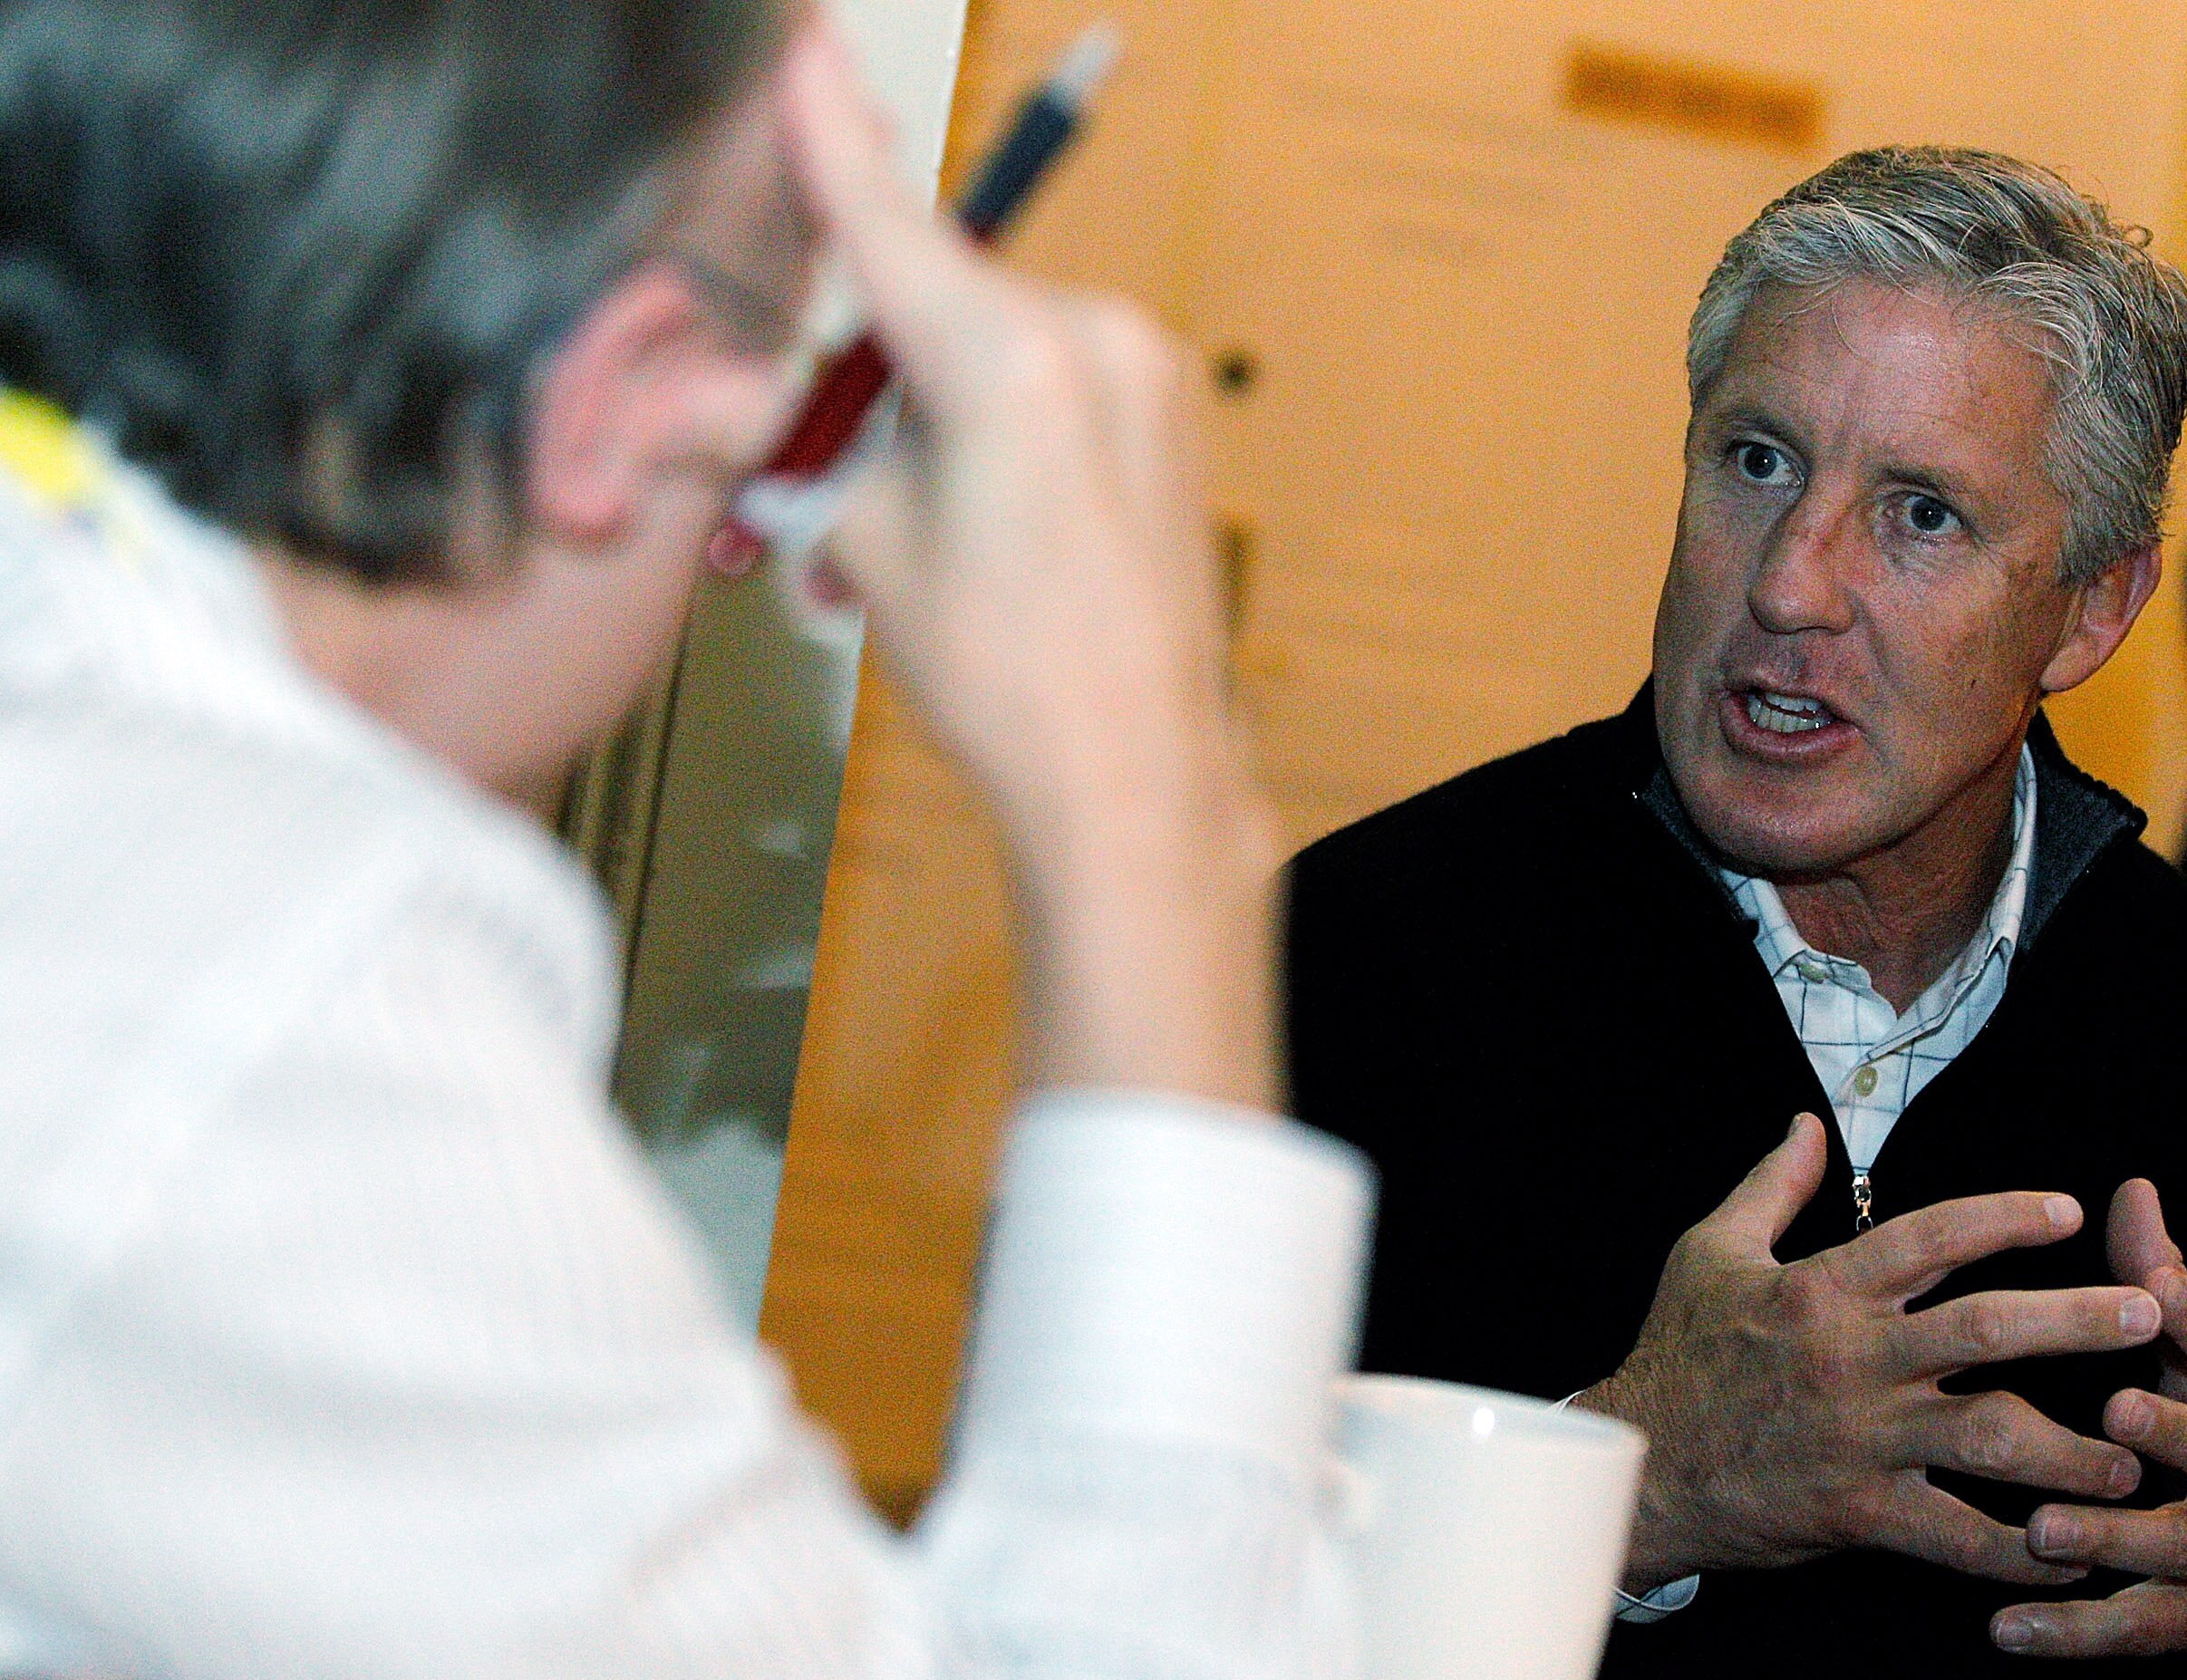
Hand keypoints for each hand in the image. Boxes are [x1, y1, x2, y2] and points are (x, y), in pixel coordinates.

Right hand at [780, 27, 1278, 1106]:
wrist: (1136, 773)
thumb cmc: (1015, 680)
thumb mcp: (866, 547)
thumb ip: (781, 443)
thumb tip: (688, 406)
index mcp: (1016, 363)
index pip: (889, 225)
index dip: (830, 139)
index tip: (808, 53)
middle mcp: (1098, 345)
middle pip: (935, 303)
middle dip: (873, 379)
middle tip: (840, 491)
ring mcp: (1148, 378)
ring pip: (991, 346)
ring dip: (932, 415)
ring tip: (926, 539)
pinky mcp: (1170, 413)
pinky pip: (1053, 380)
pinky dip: (996, 427)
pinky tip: (986, 526)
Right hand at [1575, 1116, 2164, 1591]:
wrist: (1639, 1466)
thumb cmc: (1678, 1353)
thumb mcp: (1711, 1253)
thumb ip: (1770, 1187)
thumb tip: (1808, 1124)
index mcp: (1824, 1290)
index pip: (1931, 1238)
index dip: (2003, 1218)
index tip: (2069, 1211)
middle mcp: (1854, 1360)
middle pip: (1985, 1330)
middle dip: (2076, 1321)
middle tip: (2151, 1313)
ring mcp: (1862, 1439)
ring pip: (1989, 1440)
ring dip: (2072, 1450)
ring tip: (2136, 1455)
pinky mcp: (1860, 1512)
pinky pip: (1955, 1536)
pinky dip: (2017, 1552)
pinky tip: (2071, 1554)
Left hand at [1991, 1179, 2186, 1676]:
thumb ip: (2166, 1283)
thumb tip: (2132, 1189)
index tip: (2155, 1277)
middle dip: (2174, 1432)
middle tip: (2114, 1409)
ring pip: (2170, 1548)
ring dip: (2107, 1539)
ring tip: (2041, 1528)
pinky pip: (2131, 1630)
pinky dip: (2070, 1634)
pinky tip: (2005, 1629)